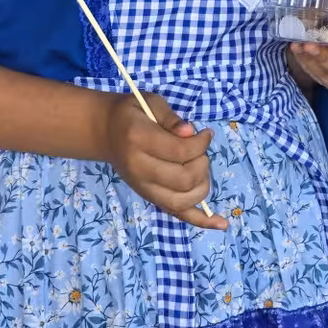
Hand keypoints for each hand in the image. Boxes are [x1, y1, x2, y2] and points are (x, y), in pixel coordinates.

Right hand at [104, 93, 226, 230]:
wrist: (106, 132)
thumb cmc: (132, 113)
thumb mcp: (151, 103)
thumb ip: (171, 118)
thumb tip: (191, 133)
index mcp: (139, 140)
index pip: (180, 151)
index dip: (201, 143)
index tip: (206, 133)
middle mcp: (139, 169)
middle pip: (184, 179)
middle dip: (202, 163)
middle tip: (200, 148)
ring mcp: (143, 188)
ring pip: (183, 200)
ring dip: (202, 184)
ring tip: (199, 166)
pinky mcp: (149, 197)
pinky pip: (176, 214)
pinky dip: (200, 221)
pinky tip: (221, 224)